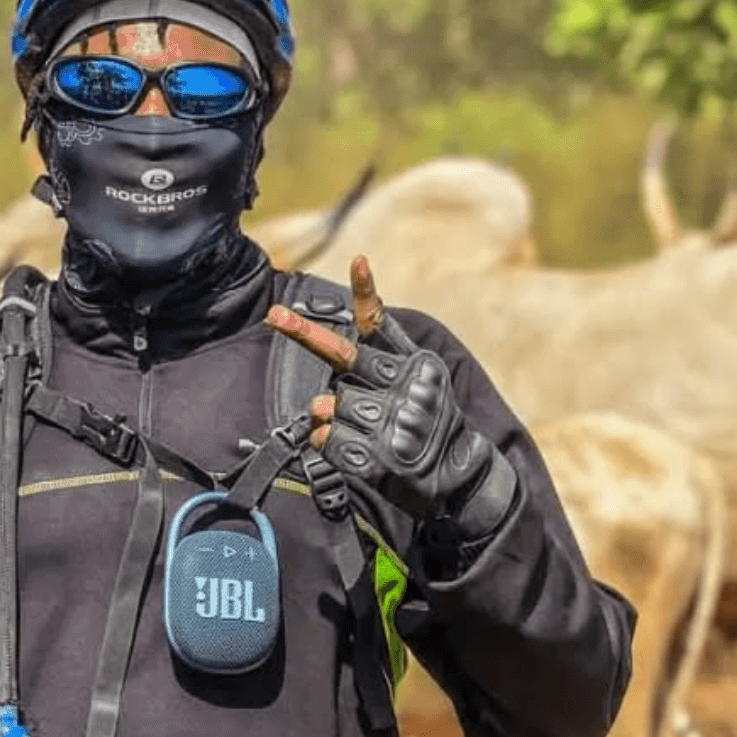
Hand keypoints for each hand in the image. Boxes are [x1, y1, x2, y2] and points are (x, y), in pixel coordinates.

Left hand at [265, 256, 516, 536]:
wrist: (462, 476)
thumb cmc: (430, 425)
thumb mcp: (420, 385)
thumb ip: (377, 375)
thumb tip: (319, 405)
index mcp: (416, 365)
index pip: (383, 326)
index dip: (366, 293)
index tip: (358, 260)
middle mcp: (406, 388)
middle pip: (342, 357)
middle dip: (304, 335)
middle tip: (274, 316)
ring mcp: (393, 422)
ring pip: (332, 404)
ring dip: (333, 415)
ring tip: (362, 429)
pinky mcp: (380, 456)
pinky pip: (327, 439)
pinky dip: (327, 441)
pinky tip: (351, 447)